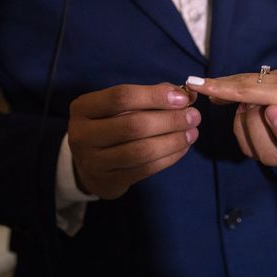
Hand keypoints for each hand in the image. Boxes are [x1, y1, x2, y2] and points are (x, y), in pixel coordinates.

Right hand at [68, 83, 198, 198]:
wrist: (88, 164)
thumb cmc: (111, 125)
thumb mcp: (122, 106)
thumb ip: (152, 96)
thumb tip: (187, 95)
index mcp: (84, 108)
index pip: (121, 96)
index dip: (155, 96)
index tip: (182, 98)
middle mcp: (83, 134)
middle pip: (133, 125)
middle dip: (170, 120)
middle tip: (194, 116)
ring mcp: (93, 161)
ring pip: (141, 150)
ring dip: (173, 140)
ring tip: (192, 133)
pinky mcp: (109, 181)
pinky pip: (146, 169)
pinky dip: (169, 157)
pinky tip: (183, 148)